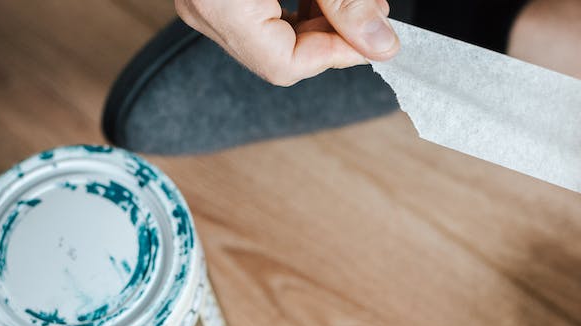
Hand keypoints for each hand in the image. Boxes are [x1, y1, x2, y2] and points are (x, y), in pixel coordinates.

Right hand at [175, 0, 399, 86]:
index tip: (379, 41)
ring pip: (267, 40)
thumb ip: (344, 2)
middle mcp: (202, 9)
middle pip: (278, 57)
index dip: (339, 56)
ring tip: (356, 5)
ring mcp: (201, 2)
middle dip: (332, 43)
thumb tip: (380, 44)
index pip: (287, 64)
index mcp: (219, 4)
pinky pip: (254, 20)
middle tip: (374, 21)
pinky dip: (293, 12)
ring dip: (317, 27)